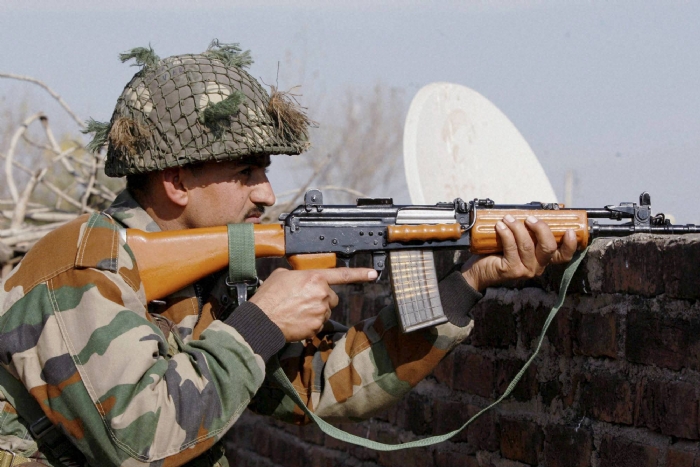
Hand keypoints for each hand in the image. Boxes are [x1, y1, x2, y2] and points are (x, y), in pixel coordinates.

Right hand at [249, 267, 377, 341]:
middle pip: (331, 298)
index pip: (342, 274)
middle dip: (321, 299)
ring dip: (316, 312)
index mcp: (314, 278)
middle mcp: (321, 294)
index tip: (374, 274)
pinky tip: (297, 321)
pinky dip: (310, 324)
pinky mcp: (317, 327)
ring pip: (325, 312)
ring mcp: (321, 312)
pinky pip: (319, 324)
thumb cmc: (269, 296)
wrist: (262, 320)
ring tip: (297, 311)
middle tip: (304, 301)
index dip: (360, 274)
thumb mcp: (282, 275)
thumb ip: (298, 275)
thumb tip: (301, 279)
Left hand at [461, 215, 577, 291]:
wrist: (480, 270)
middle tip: (530, 218)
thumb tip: (534, 211)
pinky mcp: (511, 270)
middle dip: (540, 228)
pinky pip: (511, 247)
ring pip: (527, 245)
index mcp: (543, 259)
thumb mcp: (518, 241)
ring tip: (507, 218)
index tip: (570, 231)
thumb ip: (529, 231)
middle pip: (548, 247)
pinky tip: (500, 225)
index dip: (570, 244)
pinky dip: (506, 233)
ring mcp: (525, 270)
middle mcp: (537, 267)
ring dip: (517, 227)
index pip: (563, 256)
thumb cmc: (499, 252)